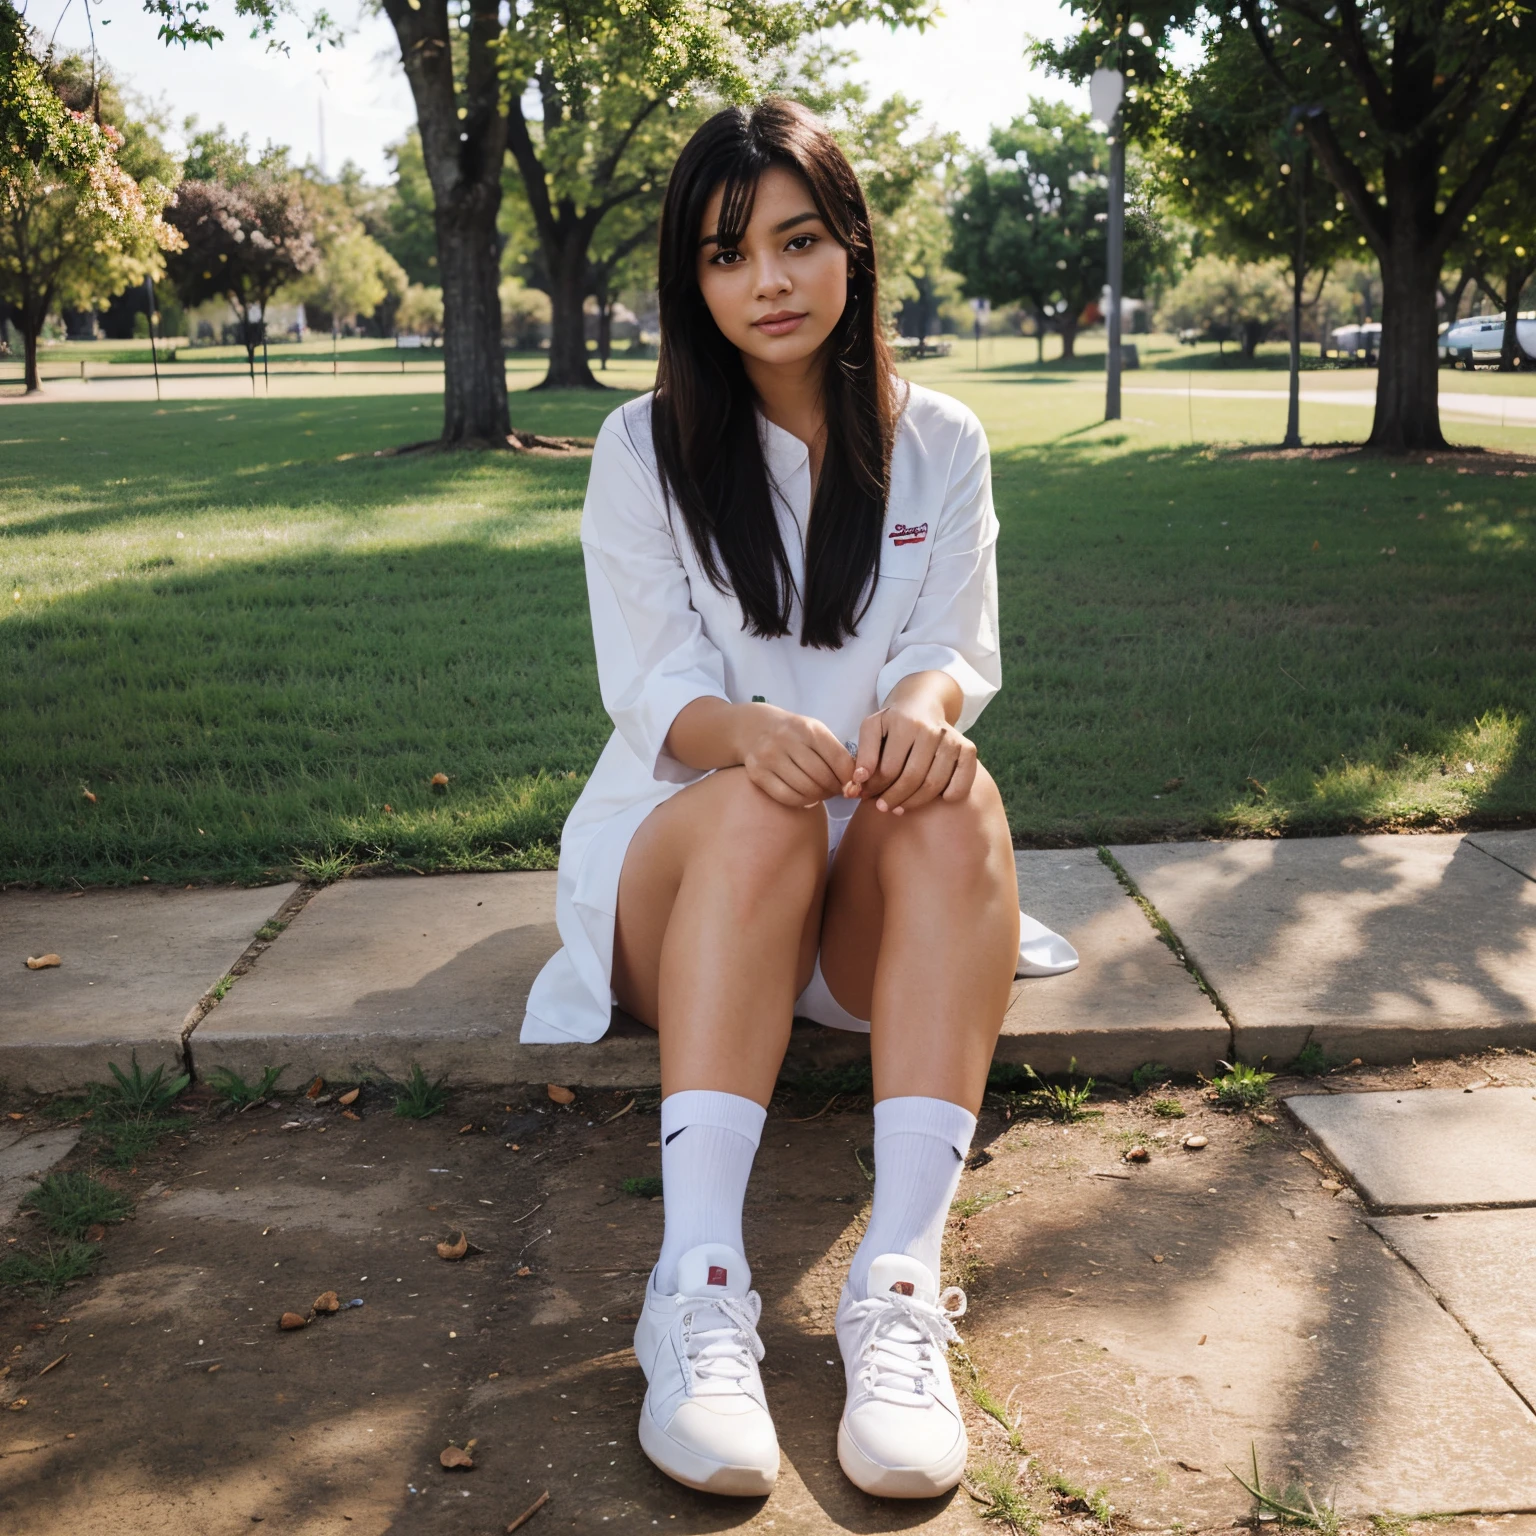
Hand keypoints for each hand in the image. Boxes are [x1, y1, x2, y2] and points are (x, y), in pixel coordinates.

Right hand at [737, 704, 855, 808]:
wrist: (755, 728)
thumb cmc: (794, 734)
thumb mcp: (816, 733)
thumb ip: (836, 755)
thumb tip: (854, 786)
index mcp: (808, 728)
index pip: (839, 760)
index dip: (849, 778)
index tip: (851, 784)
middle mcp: (787, 740)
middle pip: (822, 777)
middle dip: (834, 789)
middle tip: (836, 791)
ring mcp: (769, 757)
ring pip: (805, 789)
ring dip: (819, 796)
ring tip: (822, 793)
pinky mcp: (757, 773)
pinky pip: (787, 797)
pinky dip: (803, 802)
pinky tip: (807, 797)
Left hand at [849, 675, 975, 814]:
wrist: (923, 704)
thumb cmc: (894, 722)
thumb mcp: (872, 728)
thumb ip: (863, 753)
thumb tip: (859, 780)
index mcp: (904, 723)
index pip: (889, 768)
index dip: (875, 787)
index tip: (866, 795)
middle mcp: (932, 730)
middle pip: (912, 778)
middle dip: (894, 798)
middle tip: (883, 807)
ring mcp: (952, 739)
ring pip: (934, 784)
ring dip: (915, 802)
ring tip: (900, 807)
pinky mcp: (968, 747)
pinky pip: (963, 780)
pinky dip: (950, 795)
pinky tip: (937, 800)